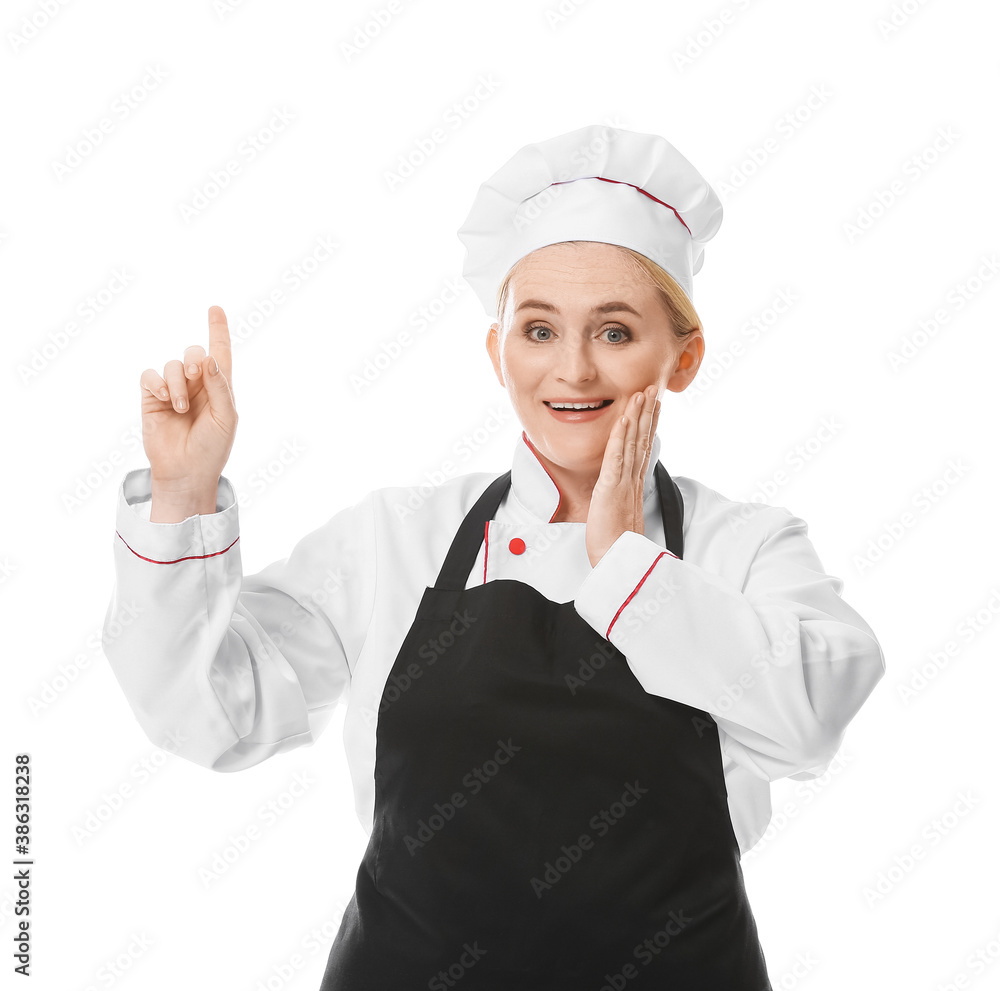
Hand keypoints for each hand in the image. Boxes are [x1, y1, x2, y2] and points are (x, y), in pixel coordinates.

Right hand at [139, 305, 237, 493]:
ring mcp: (173, 391)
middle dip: (195, 359)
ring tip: (180, 408)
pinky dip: (157, 382)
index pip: (219, 353)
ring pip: (172, 365)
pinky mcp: (152, 399)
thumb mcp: (226, 418)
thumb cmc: (212, 448)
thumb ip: (220, 387)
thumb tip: (209, 358)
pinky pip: (150, 375)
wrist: (186, 472)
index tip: (215, 308)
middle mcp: (196, 385)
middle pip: (194, 353)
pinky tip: (163, 398)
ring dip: (177, 383)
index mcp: (219, 387)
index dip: (218, 330)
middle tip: (197, 375)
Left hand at [586, 383, 660, 567]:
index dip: (648, 425)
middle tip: (653, 390)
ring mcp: (623, 483)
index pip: (642, 448)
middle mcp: (632, 480)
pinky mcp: (611, 488)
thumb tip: (618, 494)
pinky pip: (616, 457)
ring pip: (632, 443)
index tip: (653, 406)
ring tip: (642, 394)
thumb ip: (620, 500)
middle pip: (642, 440)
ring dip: (637, 416)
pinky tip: (625, 419)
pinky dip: (620, 436)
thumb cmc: (615, 545)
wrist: (616, 563)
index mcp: (633, 485)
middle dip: (647, 413)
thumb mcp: (617, 516)